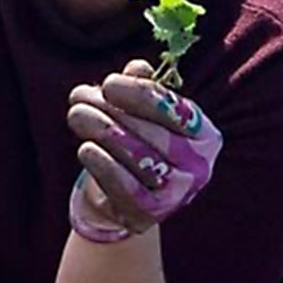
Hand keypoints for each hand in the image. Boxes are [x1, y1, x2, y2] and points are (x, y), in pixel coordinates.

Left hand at [67, 59, 222, 240]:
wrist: (128, 198)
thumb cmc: (139, 141)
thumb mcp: (143, 112)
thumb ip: (142, 87)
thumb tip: (135, 68)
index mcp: (205, 135)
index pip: (175, 110)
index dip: (140, 94)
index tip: (108, 83)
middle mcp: (200, 166)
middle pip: (154, 134)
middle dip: (112, 111)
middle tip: (79, 97)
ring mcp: (178, 194)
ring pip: (139, 158)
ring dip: (102, 132)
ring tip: (77, 115)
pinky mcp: (151, 214)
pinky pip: (125, 186)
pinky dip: (103, 165)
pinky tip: (85, 148)